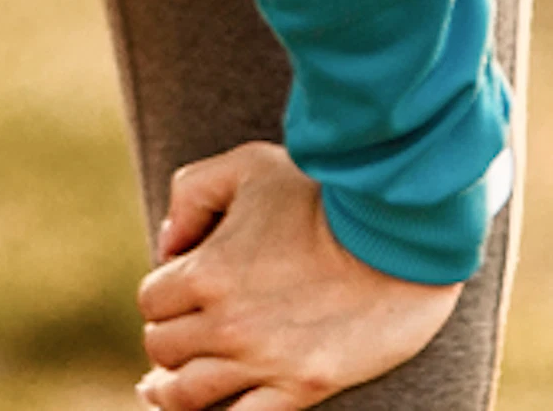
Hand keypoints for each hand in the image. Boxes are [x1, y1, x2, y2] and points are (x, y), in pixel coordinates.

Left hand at [134, 142, 460, 410]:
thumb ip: (193, 193)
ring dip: (172, 389)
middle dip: (170, 336)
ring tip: (165, 388)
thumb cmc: (325, 192)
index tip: (187, 287)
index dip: (165, 292)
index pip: (152, 300)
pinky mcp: (303, 388)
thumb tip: (168, 245)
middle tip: (189, 329)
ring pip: (185, 396)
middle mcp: (226, 324)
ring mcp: (264, 362)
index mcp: (207, 271)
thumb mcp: (250, 165)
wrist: (401, 233)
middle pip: (163, 348)